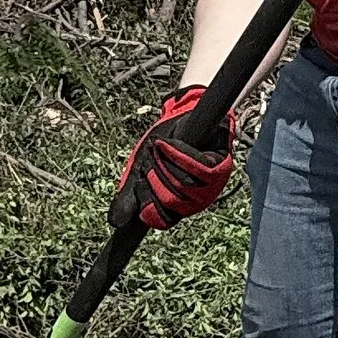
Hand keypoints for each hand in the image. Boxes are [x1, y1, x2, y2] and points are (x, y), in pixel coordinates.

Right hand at [114, 86, 235, 229]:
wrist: (178, 116)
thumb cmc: (161, 147)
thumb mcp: (139, 172)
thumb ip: (129, 196)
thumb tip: (116, 222)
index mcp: (177, 207)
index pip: (163, 220)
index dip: (149, 203)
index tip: (141, 183)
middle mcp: (196, 200)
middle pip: (172, 200)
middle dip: (155, 175)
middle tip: (152, 159)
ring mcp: (212, 184)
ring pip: (186, 184)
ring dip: (167, 161)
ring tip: (162, 149)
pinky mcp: (222, 163)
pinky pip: (200, 166)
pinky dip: (181, 152)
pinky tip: (171, 143)